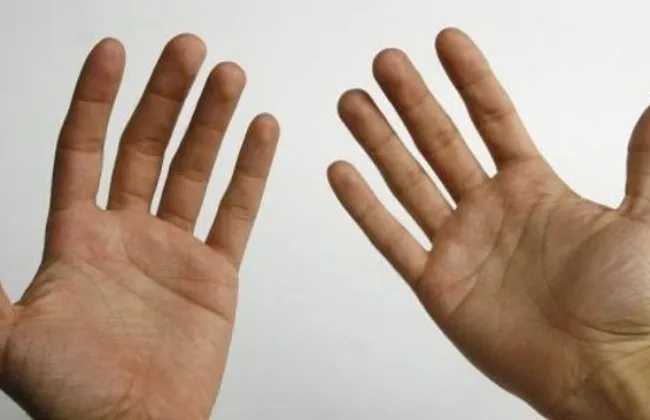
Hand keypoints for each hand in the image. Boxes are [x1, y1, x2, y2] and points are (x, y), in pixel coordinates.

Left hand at [0, 35, 278, 418]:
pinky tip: (261, 132)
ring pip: (195, 169)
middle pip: (147, 145)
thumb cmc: (73, 393)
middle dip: (166, 94)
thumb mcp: (10, 334)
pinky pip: (236, 212)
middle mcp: (127, 232)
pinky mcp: (215, 272)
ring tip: (229, 77)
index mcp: (78, 236)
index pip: (85, 147)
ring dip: (212, 122)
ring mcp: (174, 249)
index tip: (113, 51)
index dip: (96, 98)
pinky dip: (251, 172)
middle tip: (189, 49)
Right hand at [329, 28, 649, 418]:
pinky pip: (392, 238)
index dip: (470, 79)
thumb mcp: (643, 222)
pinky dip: (364, 207)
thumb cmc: (628, 305)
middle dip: (412, 99)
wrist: (601, 371)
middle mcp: (489, 211)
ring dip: (379, 141)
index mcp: (532, 189)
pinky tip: (342, 172)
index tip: (447, 42)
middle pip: (440, 141)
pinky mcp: (437, 284)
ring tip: (353, 103)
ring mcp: (459, 245)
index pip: (493, 119)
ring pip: (409, 181)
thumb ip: (644, 162)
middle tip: (385, 62)